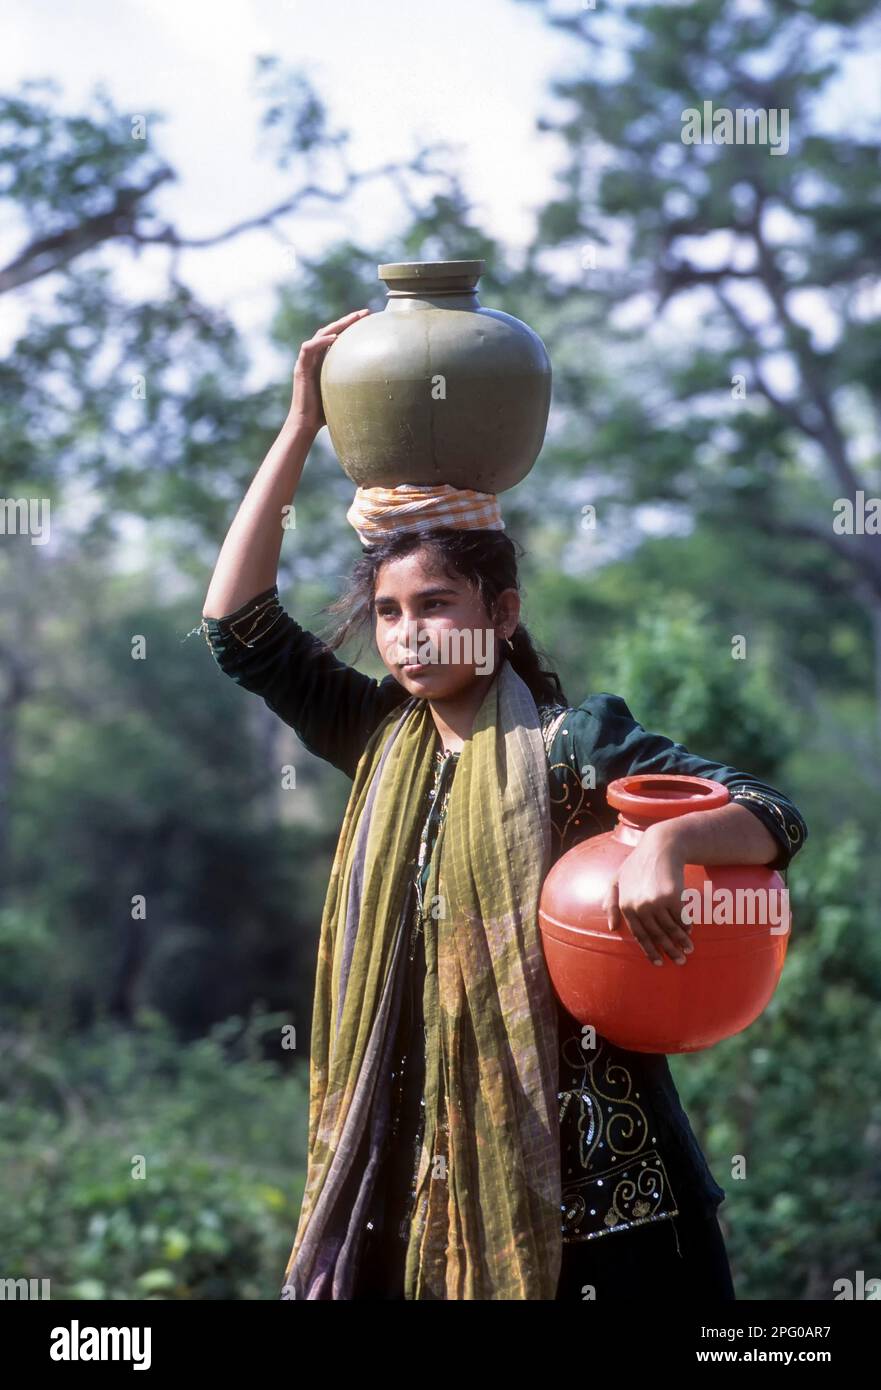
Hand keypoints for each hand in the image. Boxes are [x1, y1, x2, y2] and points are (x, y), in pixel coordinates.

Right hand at [287, 308, 370, 434]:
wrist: (305, 424)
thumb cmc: (325, 413)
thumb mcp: (345, 394)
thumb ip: (356, 385)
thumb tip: (381, 387)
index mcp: (324, 361)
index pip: (338, 337)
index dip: (351, 326)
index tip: (368, 319)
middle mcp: (314, 358)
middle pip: (330, 330)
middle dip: (348, 320)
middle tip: (365, 313)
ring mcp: (306, 362)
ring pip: (320, 335)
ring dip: (336, 325)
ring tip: (352, 319)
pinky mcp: (300, 369)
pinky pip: (308, 349)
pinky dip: (321, 342)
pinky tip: (335, 338)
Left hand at [603, 823, 694, 965]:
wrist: (661, 847)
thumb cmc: (638, 863)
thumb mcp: (617, 879)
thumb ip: (611, 901)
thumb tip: (611, 926)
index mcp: (625, 906)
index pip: (639, 935)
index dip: (650, 951)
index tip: (659, 963)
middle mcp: (639, 906)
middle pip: (657, 935)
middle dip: (670, 951)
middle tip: (680, 961)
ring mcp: (655, 902)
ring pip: (670, 928)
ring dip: (681, 942)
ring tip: (689, 950)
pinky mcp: (672, 896)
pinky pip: (681, 917)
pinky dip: (686, 926)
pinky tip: (690, 931)